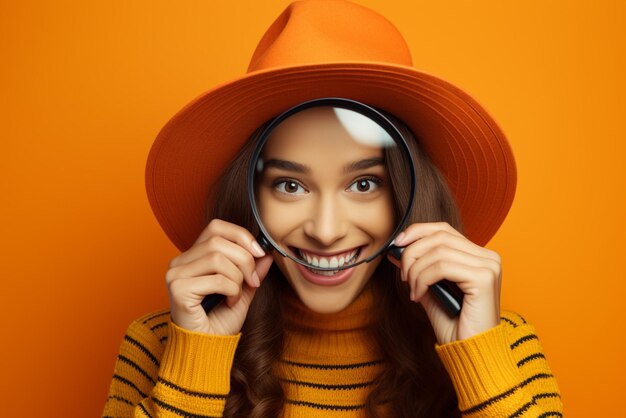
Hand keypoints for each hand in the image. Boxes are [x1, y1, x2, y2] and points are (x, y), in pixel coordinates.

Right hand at [165, 219, 272, 334]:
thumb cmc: (220, 321)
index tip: (259, 252)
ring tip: (237, 295)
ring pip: (218, 258)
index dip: (241, 235)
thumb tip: (267, 252)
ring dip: (238, 278)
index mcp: (192, 256)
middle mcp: (180, 261)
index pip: (216, 227)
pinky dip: (232, 290)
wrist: (206, 348)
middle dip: (245, 260)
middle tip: (253, 281)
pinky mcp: (178, 289)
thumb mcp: (242, 290)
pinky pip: (216, 279)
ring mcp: (176, 274)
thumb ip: (252, 270)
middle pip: (219, 241)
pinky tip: (229, 302)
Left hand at [388, 222, 501, 343]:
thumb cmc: (453, 323)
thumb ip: (418, 267)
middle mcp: (488, 257)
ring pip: (439, 251)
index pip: (444, 230)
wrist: (470, 352)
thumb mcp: (429, 288)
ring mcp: (489, 266)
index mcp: (478, 256)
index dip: (417, 232)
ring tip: (412, 289)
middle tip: (403, 276)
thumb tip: (397, 248)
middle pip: (440, 237)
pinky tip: (419, 295)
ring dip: (416, 270)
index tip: (397, 244)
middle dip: (412, 253)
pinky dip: (423, 279)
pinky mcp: (484, 278)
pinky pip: (443, 267)